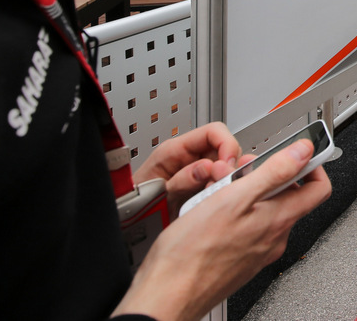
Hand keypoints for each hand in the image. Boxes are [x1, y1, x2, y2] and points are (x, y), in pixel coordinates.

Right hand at [113, 139, 330, 320]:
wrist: (167, 294)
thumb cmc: (192, 253)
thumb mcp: (234, 197)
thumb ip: (273, 172)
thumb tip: (303, 151)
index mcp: (279, 220)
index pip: (319, 188)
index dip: (311, 165)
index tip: (296, 154)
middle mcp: (274, 238)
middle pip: (289, 197)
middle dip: (268, 176)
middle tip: (243, 169)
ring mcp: (258, 252)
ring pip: (265, 212)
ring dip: (248, 194)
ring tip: (221, 190)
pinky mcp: (241, 261)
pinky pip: (248, 229)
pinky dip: (236, 214)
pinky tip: (212, 213)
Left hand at [134, 123, 250, 214]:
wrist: (126, 225)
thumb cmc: (133, 207)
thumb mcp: (155, 194)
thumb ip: (180, 181)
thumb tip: (207, 168)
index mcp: (174, 151)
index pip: (213, 132)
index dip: (227, 145)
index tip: (229, 165)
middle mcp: (188, 158)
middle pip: (224, 150)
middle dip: (229, 167)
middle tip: (223, 185)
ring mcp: (197, 173)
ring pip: (226, 167)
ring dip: (228, 180)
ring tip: (218, 195)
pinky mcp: (202, 187)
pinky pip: (222, 183)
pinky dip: (227, 189)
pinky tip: (221, 198)